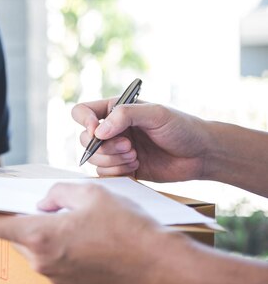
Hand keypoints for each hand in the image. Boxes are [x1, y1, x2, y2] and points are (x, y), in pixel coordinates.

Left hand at [0, 183, 176, 283]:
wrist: (164, 268)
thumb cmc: (130, 229)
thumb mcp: (90, 194)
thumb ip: (55, 193)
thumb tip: (44, 202)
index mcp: (40, 236)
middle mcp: (42, 262)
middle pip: (15, 235)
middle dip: (17, 217)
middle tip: (27, 202)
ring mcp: (57, 279)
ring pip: (36, 249)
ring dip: (42, 232)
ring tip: (70, 219)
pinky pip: (55, 262)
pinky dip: (59, 248)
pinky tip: (83, 238)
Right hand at [72, 100, 208, 181]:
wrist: (201, 154)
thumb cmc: (182, 127)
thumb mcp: (156, 114)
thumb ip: (125, 116)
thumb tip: (97, 132)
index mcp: (115, 110)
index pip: (82, 112)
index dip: (84, 122)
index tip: (97, 131)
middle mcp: (112, 129)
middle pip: (84, 139)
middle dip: (105, 147)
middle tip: (130, 147)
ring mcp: (116, 149)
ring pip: (93, 158)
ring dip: (112, 160)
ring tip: (135, 156)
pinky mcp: (122, 168)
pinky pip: (104, 173)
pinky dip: (117, 171)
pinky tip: (137, 166)